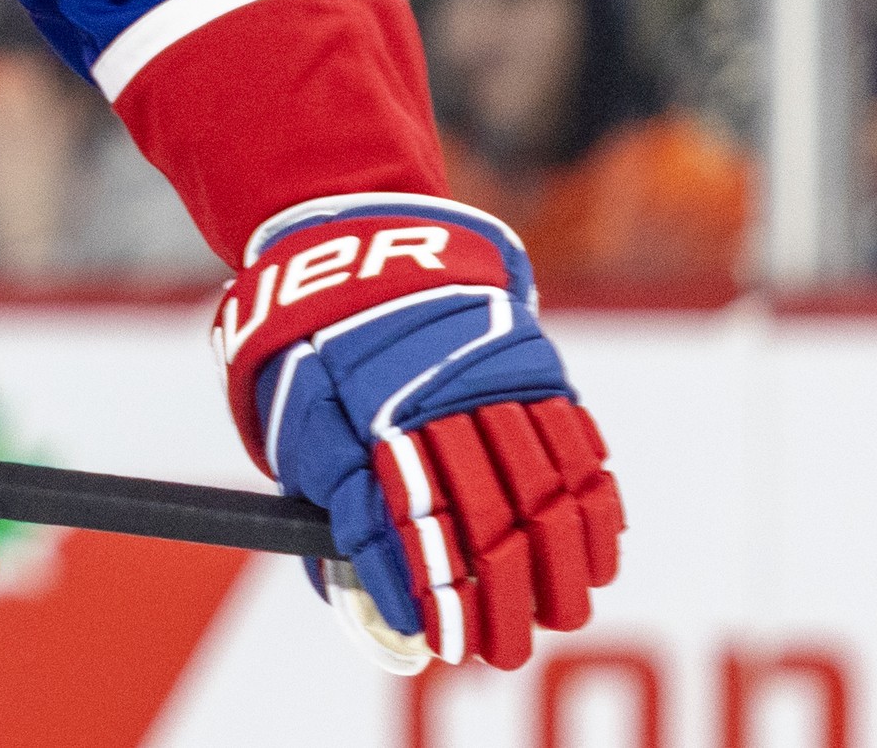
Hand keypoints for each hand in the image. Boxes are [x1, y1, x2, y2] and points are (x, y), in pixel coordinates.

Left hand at [214, 194, 623, 670]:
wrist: (356, 241)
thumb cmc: (312, 349)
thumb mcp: (295, 421)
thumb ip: (333, 502)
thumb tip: (355, 589)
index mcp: (364, 418)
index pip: (407, 525)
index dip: (432, 591)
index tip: (446, 641)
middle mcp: (434, 400)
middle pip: (484, 515)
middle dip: (500, 593)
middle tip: (506, 650)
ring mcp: (488, 379)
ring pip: (542, 484)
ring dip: (559, 561)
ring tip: (562, 613)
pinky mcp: (529, 361)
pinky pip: (575, 443)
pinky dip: (593, 504)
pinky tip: (596, 551)